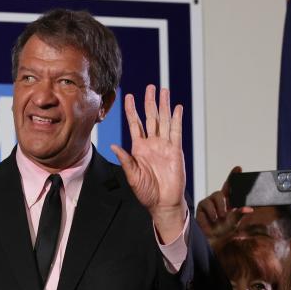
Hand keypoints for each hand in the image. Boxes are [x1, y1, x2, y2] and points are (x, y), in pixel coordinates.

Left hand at [110, 85, 187, 242]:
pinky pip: (176, 131)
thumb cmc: (146, 192)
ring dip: (164, 105)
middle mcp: (152, 144)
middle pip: (151, 117)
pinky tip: (177, 108)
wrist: (163, 202)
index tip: (128, 97)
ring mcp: (164, 145)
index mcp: (139, 148)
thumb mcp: (132, 176)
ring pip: (164, 120)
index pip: (135, 124)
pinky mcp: (176, 150)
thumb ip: (125, 160)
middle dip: (149, 102)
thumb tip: (113, 146)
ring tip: (164, 90)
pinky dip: (176, 119)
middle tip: (150, 87)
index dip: (132, 110)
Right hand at [196, 166, 252, 241]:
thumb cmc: (223, 229)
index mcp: (228, 200)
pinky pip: (206, 205)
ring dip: (218, 209)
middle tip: (225, 214)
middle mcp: (218, 199)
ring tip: (219, 218)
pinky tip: (211, 219)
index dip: (233, 176)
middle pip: (221, 192)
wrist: (212, 238)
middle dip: (223, 203)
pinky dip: (210, 213)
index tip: (238, 168)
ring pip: (214, 197)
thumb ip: (240, 213)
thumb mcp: (234, 221)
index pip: (230, 185)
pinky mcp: (201, 206)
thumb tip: (249, 209)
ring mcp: (209, 202)